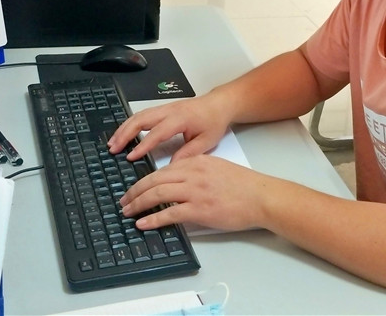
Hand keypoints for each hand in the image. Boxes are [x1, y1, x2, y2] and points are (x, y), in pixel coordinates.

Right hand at [107, 94, 231, 161]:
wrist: (219, 105)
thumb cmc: (214, 122)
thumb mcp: (206, 141)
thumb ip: (187, 154)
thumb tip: (170, 168)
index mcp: (180, 119)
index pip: (157, 132)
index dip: (143, 145)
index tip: (131, 156)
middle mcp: (169, 111)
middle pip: (141, 119)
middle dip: (125, 134)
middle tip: (114, 149)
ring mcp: (164, 108)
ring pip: (138, 116)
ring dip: (124, 128)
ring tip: (113, 143)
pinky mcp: (162, 109)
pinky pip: (142, 115)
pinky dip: (129, 124)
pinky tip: (123, 134)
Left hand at [119, 155, 268, 231]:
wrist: (261, 196)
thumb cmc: (243, 185)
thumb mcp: (215, 167)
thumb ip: (195, 171)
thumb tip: (176, 182)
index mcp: (195, 161)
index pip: (162, 169)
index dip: (144, 180)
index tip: (134, 188)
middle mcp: (192, 173)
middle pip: (154, 180)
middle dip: (135, 191)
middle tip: (124, 201)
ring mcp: (195, 191)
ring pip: (157, 194)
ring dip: (139, 204)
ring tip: (128, 212)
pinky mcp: (200, 209)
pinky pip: (169, 213)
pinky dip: (153, 219)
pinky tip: (143, 223)